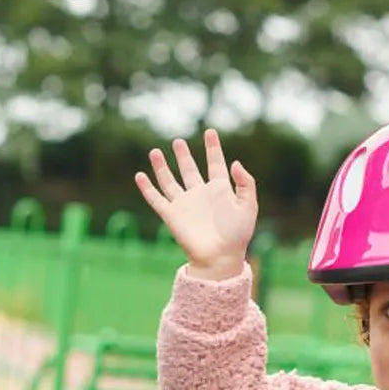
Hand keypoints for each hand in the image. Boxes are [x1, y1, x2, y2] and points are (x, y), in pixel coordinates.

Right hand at [134, 128, 257, 279]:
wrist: (220, 258)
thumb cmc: (237, 235)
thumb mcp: (248, 206)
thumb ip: (246, 183)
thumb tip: (234, 162)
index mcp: (220, 190)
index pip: (215, 164)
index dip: (213, 148)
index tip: (210, 132)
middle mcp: (200, 195)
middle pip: (189, 170)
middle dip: (183, 155)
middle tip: (178, 141)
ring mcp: (184, 204)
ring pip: (170, 181)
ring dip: (162, 167)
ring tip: (155, 151)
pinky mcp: (171, 215)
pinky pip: (156, 198)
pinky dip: (147, 187)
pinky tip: (140, 175)